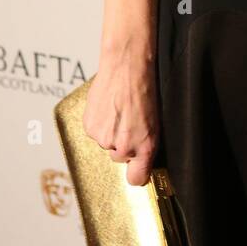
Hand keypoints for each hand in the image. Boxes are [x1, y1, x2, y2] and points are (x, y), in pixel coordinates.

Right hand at [83, 54, 159, 186]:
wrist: (127, 67)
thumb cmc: (146, 90)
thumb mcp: (156, 120)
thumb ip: (146, 144)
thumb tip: (140, 158)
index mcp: (145, 146)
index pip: (137, 179)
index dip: (137, 173)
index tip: (138, 169)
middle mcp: (123, 146)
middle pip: (120, 157)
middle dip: (125, 144)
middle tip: (131, 122)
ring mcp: (104, 138)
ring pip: (107, 144)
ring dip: (111, 132)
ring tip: (120, 110)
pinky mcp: (90, 127)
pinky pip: (95, 133)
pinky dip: (101, 123)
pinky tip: (109, 107)